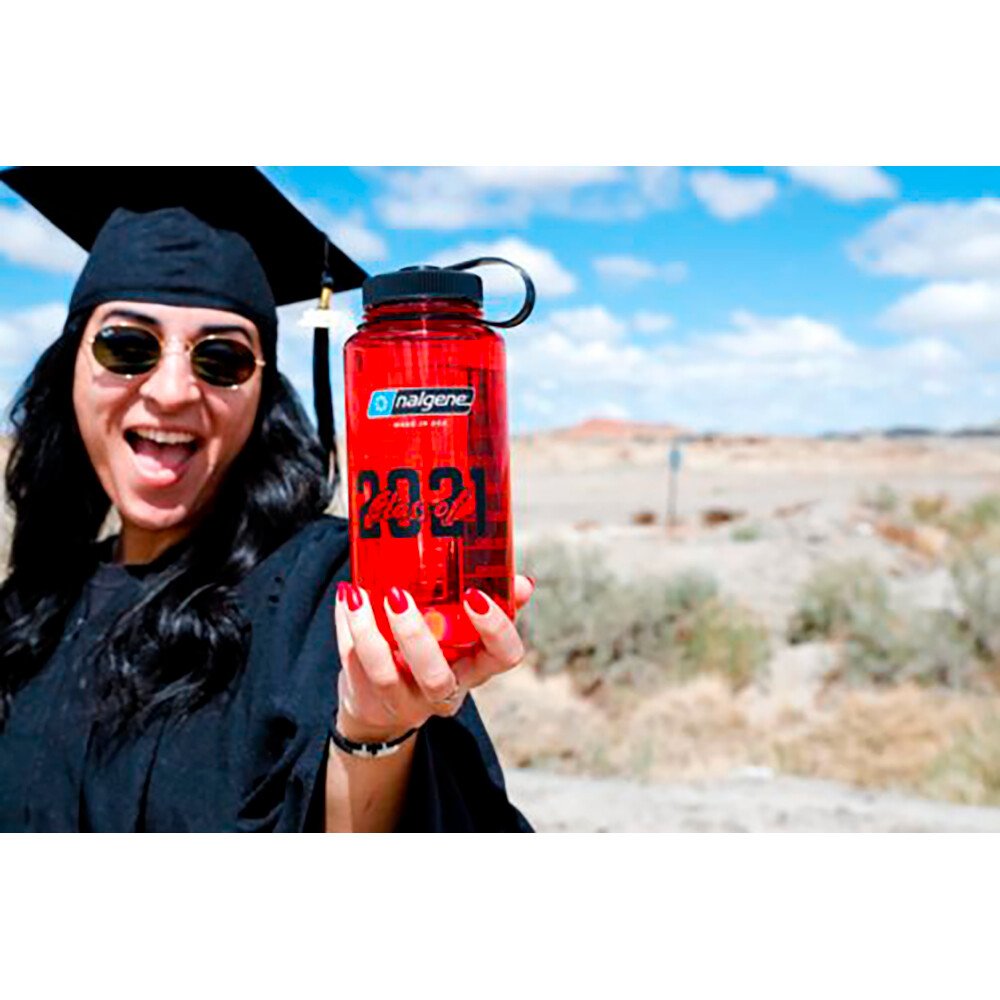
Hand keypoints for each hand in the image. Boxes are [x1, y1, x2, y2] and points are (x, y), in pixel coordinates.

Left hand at [333, 576, 535, 743]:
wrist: (382, 702)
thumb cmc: (435, 651)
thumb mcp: (464, 631)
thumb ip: (491, 602)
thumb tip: (523, 583)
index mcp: (477, 667)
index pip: (504, 656)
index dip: (495, 629)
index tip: (475, 595)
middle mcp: (444, 690)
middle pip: (435, 676)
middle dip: (415, 635)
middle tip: (397, 594)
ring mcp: (404, 700)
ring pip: (386, 675)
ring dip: (368, 632)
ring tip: (358, 594)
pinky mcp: (369, 698)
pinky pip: (353, 664)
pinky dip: (346, 627)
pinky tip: (346, 597)